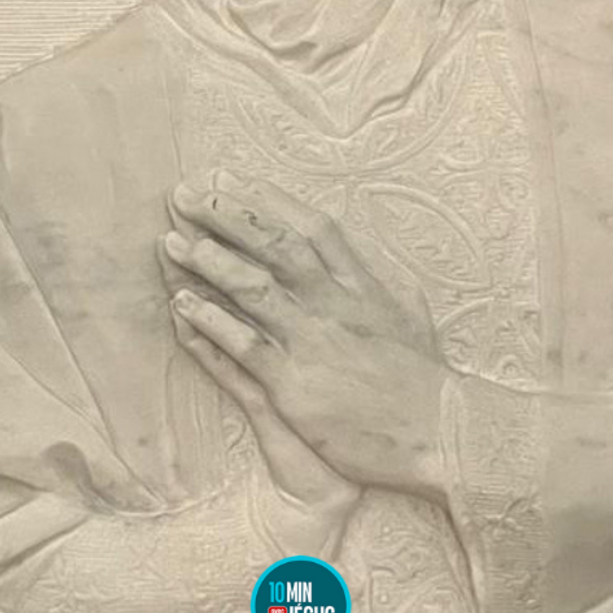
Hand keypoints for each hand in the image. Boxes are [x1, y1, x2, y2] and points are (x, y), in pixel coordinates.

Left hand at [163, 172, 451, 499]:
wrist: (439, 434)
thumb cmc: (423, 380)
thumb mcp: (409, 313)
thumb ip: (379, 279)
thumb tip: (356, 254)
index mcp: (363, 284)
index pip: (311, 226)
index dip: (267, 198)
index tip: (230, 178)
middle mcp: (336, 303)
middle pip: (276, 245)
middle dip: (228, 215)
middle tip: (188, 194)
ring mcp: (314, 341)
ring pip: (254, 288)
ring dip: (211, 262)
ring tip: (173, 242)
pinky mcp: (295, 384)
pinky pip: (243, 346)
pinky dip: (211, 324)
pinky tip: (183, 306)